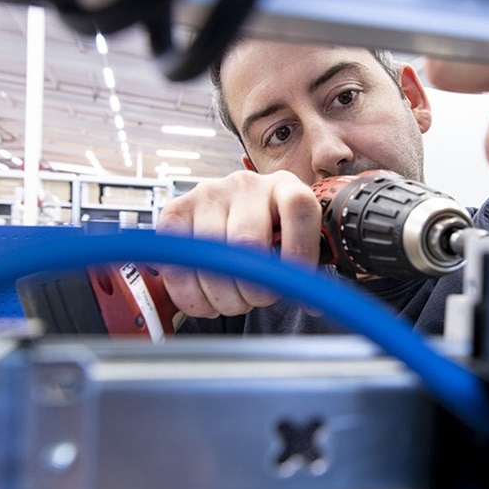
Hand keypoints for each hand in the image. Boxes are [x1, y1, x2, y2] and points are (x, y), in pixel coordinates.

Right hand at [155, 170, 320, 316]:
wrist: (229, 220)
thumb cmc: (269, 235)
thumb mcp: (294, 241)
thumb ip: (304, 267)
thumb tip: (313, 304)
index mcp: (285, 187)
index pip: (299, 208)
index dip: (299, 250)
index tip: (293, 280)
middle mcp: (246, 185)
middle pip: (248, 242)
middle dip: (254, 288)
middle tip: (258, 298)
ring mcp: (208, 194)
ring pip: (212, 258)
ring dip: (224, 296)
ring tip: (234, 300)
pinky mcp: (175, 212)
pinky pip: (178, 265)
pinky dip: (192, 296)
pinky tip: (206, 299)